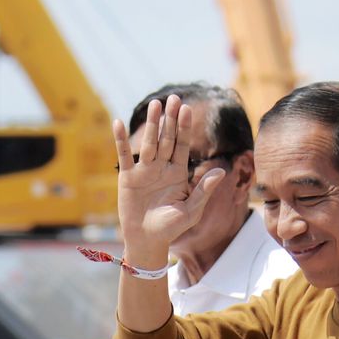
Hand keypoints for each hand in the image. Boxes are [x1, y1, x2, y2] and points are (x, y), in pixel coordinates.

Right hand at [113, 94, 227, 260]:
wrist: (147, 240)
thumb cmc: (171, 228)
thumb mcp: (191, 210)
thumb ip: (203, 190)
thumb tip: (220, 171)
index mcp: (178, 173)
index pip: (182, 145)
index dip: (184, 128)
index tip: (187, 109)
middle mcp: (161, 168)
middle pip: (166, 139)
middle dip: (170, 120)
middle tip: (173, 98)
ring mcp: (144, 171)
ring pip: (148, 143)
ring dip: (151, 124)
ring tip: (154, 104)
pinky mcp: (128, 177)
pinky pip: (124, 156)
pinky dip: (121, 140)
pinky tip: (118, 123)